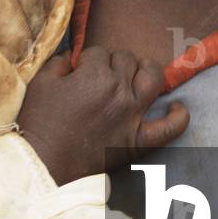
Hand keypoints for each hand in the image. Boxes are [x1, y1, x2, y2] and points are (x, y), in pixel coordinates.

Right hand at [17, 47, 188, 185]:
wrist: (43, 166)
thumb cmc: (38, 123)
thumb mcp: (41, 83)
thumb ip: (59, 62)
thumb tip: (72, 56)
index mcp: (94, 74)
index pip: (99, 52)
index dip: (89, 60)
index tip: (81, 71)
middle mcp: (118, 90)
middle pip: (127, 59)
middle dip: (114, 62)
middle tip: (103, 75)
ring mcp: (132, 116)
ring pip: (153, 78)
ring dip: (147, 71)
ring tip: (140, 74)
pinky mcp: (138, 141)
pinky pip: (169, 128)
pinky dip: (178, 117)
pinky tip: (177, 108)